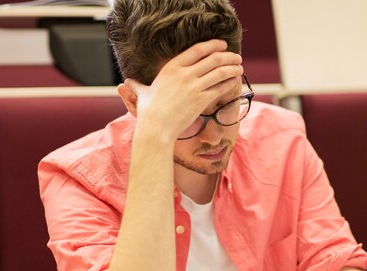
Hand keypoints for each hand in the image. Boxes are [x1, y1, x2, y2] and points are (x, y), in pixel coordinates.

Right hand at [123, 39, 242, 140]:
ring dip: (233, 68)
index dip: (213, 45)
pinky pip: (221, 88)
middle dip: (228, 56)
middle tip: (236, 57)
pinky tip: (235, 82)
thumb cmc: (149, 112)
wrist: (156, 128)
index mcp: (172, 68)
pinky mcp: (202, 100)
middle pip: (213, 59)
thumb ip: (138, 85)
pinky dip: (230, 83)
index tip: (222, 45)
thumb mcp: (142, 93)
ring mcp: (194, 87)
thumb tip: (126, 83)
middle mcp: (184, 74)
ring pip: (220, 72)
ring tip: (240, 68)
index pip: (197, 50)